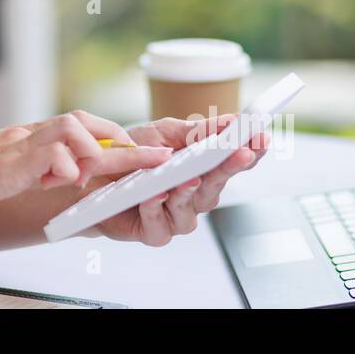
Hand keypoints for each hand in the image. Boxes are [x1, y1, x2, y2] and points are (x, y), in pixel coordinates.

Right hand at [0, 110, 173, 223]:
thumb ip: (28, 170)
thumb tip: (61, 174)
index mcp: (22, 139)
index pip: (77, 127)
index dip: (113, 138)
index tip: (142, 154)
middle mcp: (22, 137)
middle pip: (84, 122)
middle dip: (124, 141)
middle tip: (154, 158)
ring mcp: (13, 148)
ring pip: (72, 129)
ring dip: (96, 152)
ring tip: (97, 176)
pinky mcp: (3, 167)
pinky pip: (47, 156)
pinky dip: (66, 166)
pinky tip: (64, 182)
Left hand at [83, 114, 269, 245]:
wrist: (93, 175)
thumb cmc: (132, 155)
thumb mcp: (165, 133)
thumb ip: (197, 131)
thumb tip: (231, 121)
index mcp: (203, 169)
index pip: (234, 162)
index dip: (251, 151)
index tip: (261, 137)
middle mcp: (196, 195)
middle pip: (219, 184)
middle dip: (230, 167)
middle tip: (240, 152)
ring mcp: (177, 216)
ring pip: (192, 208)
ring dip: (190, 190)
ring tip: (189, 176)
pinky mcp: (154, 232)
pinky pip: (161, 225)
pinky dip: (156, 208)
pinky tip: (154, 194)